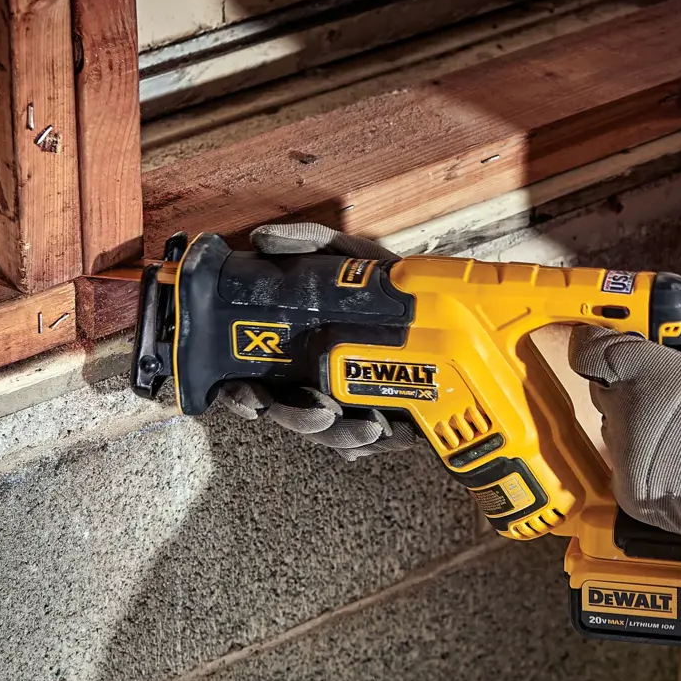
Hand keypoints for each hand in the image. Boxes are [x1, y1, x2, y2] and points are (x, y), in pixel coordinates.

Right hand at [218, 221, 421, 459]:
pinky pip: (370, 442)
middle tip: (325, 415)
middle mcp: (310, 381)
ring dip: (344, 438)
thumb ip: (309, 243)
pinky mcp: (379, 413)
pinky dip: (381, 442)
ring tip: (370, 427)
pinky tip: (395, 433)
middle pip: (290, 416)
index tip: (255, 400)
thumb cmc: (378, 280)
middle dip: (303, 422)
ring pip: (330, 435)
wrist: (436, 298)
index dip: (244, 398)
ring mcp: (343, 400)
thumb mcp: (346, 254)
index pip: (250, 383)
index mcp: (291, 350)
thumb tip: (263, 238)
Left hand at [569, 315, 680, 566]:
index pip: (589, 346)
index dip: (600, 339)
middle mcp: (622, 414)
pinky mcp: (628, 490)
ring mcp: (622, 455)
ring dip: (637, 420)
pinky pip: (628, 462)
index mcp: (642, 374)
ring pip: (616, 426)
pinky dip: (648, 456)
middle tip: (664, 384)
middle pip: (603, 386)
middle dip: (627, 380)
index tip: (614, 338)